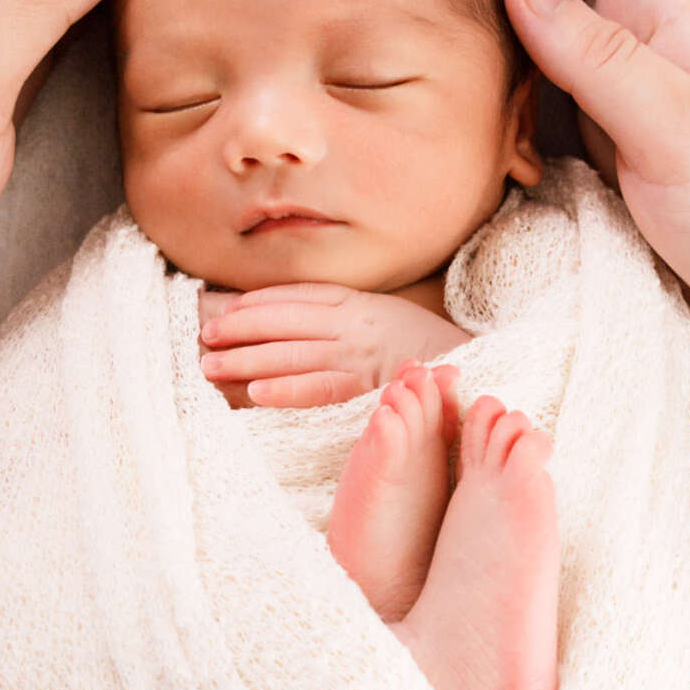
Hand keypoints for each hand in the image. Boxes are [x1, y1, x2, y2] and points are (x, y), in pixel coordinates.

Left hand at [195, 281, 467, 407]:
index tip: (225, 308)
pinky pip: (321, 389)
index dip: (258, 302)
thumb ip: (349, 317)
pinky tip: (255, 393)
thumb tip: (300, 322)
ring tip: (211, 365)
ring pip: (293, 354)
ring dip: (248, 359)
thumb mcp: (389, 319)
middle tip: (205, 337)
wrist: (483, 369)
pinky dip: (286, 389)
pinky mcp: (371, 388)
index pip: (299, 296)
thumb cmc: (430, 349)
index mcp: (361, 304)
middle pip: (285, 322)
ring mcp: (362, 355)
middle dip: (240, 328)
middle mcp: (356, 325)